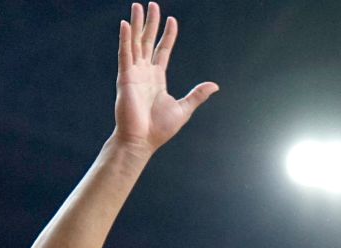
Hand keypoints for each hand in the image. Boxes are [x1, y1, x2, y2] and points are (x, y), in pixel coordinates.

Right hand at [114, 2, 217, 152]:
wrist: (142, 141)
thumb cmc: (159, 129)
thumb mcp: (183, 108)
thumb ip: (197, 95)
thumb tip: (215, 85)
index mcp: (157, 78)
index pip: (163, 50)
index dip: (167, 35)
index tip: (172, 20)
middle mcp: (144, 72)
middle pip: (147, 41)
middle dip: (150, 23)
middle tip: (151, 4)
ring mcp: (133, 73)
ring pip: (135, 42)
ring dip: (136, 24)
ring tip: (137, 6)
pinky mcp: (125, 77)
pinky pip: (125, 54)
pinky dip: (125, 39)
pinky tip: (126, 24)